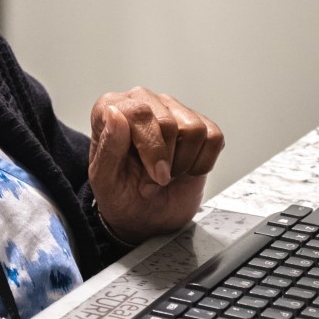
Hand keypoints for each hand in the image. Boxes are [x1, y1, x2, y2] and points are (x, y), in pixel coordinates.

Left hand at [87, 87, 223, 243]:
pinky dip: (202, 163)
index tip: (155, 175)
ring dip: (183, 162)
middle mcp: (143, 102)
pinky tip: (185, 170)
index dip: (151, 148)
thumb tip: (115, 115)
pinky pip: (214, 137)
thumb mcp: (105, 181)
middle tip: (154, 182)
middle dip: (165, 161)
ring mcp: (172, 111)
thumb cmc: (120, 195)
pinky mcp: (199, 126)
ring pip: (194, 129)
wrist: (144, 216)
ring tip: (166, 176)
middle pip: (168, 123)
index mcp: (112, 109)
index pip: (139, 112)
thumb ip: (108, 147)